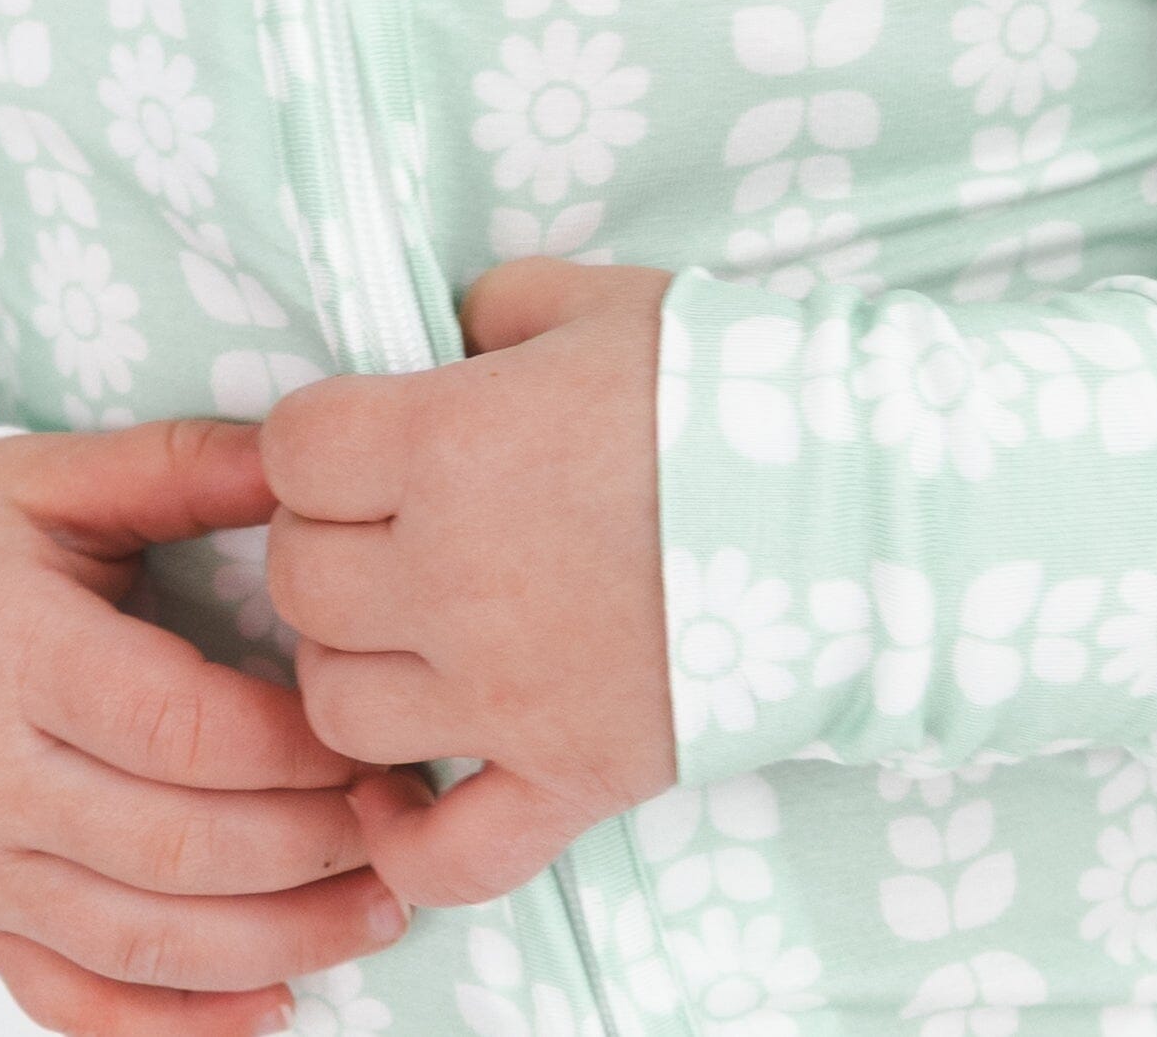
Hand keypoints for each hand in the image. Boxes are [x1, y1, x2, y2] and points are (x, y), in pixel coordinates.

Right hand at [0, 417, 409, 1035]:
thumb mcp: (61, 476)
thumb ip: (186, 467)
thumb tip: (309, 463)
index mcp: (10, 653)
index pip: (178, 729)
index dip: (295, 748)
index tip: (380, 735)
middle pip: (173, 848)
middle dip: (311, 850)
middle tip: (408, 827)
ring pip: (139, 944)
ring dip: (276, 943)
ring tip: (380, 913)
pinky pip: (76, 1008)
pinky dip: (178, 1027)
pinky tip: (276, 1004)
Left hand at [261, 259, 675, 908]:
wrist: (863, 506)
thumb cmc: (729, 386)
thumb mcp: (597, 302)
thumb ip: (491, 314)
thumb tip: (446, 345)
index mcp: (445, 445)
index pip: (293, 453)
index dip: (315, 443)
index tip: (359, 442)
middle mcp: (450, 580)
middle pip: (299, 581)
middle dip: (327, 546)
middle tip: (386, 526)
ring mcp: (504, 696)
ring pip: (338, 707)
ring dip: (356, 666)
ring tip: (407, 634)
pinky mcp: (571, 781)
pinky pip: (447, 855)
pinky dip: (408, 842)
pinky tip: (400, 797)